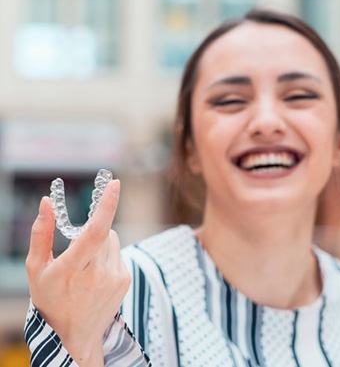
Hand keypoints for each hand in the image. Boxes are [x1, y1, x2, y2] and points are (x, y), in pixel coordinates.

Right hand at [25, 180, 130, 364]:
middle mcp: (96, 273)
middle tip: (79, 252)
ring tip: (87, 267)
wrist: (73, 334)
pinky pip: (118, 252)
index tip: (115, 184)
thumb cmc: (50, 298)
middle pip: (104, 231)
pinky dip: (108, 256)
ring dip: (101, 243)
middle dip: (93, 231)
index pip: (94, 231)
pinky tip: (97, 275)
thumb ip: (41, 233)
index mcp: (71, 269)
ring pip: (113, 240)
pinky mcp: (125, 279)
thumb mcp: (37, 268)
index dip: (106, 205)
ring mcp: (114, 277)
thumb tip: (46, 202)